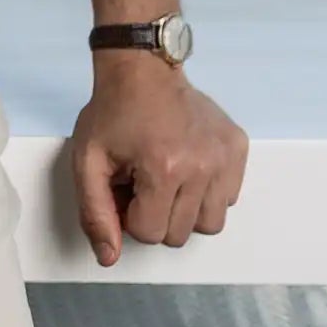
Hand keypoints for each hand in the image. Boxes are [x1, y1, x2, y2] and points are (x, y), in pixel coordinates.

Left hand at [69, 56, 248, 265]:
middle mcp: (203, 167)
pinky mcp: (239, 148)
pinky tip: (187, 167)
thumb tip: (109, 257)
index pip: (150, 234)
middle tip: (142, 181)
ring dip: (184, 210)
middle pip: (180, 234)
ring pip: (210, 223)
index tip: (123, 187)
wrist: (142, 69)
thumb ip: (95, 213)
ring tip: (165, 178)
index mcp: (163, 169)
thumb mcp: (88, 160)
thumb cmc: (113, 112)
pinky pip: (229, 198)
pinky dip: (207, 193)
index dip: (129, 215)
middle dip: (155, 215)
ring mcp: (225, 157)